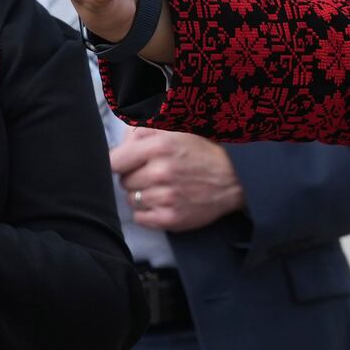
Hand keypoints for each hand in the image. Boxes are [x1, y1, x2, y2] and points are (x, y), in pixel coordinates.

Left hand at [112, 128, 246, 231]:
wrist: (236, 179)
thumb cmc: (203, 152)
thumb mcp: (177, 130)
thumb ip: (144, 131)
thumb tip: (121, 143)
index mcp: (159, 146)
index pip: (114, 161)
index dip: (120, 162)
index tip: (129, 164)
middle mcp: (160, 172)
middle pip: (123, 182)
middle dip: (136, 177)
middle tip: (156, 174)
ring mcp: (166, 197)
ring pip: (132, 200)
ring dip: (143, 195)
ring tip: (164, 188)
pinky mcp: (171, 219)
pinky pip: (140, 218)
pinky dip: (148, 212)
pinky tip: (165, 202)